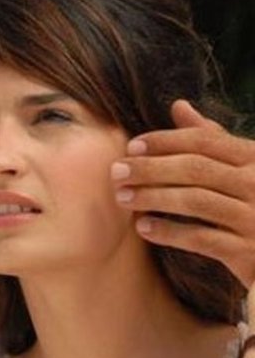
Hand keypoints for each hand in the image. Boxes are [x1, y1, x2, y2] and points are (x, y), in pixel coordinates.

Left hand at [111, 99, 254, 286]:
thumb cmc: (254, 203)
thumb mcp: (241, 166)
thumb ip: (211, 138)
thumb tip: (178, 105)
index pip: (204, 141)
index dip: (165, 141)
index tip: (131, 146)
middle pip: (195, 169)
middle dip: (151, 168)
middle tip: (116, 172)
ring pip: (196, 201)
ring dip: (153, 197)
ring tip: (122, 197)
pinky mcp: (247, 252)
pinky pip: (201, 238)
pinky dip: (169, 231)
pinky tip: (143, 228)